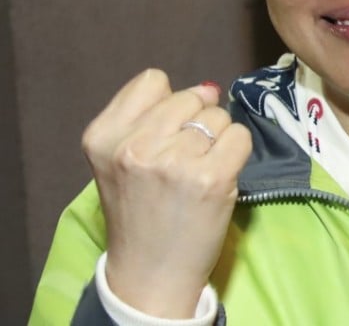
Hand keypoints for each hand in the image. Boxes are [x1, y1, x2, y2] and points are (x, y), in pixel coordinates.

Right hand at [81, 69, 251, 316]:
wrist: (150, 271)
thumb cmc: (140, 211)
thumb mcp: (119, 160)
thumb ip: (152, 117)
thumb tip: (209, 87)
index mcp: (103, 137)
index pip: (153, 81)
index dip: (170, 103)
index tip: (167, 133)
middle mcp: (134, 146)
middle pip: (191, 97)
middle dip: (198, 121)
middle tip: (186, 159)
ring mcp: (173, 162)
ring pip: (218, 117)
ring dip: (218, 140)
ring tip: (199, 172)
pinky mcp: (210, 178)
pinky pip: (240, 137)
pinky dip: (238, 153)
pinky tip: (220, 177)